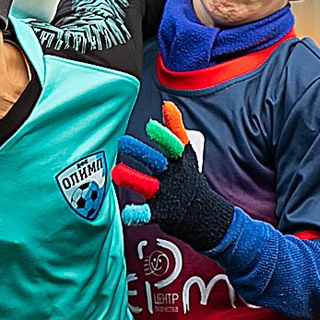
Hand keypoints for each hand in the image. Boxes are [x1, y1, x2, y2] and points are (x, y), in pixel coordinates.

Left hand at [111, 100, 234, 251]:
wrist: (203, 212)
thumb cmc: (187, 178)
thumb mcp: (186, 153)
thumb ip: (175, 129)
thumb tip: (167, 104)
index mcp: (179, 160)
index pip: (173, 144)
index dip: (163, 134)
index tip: (150, 125)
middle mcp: (172, 175)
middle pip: (156, 161)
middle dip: (140, 152)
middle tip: (122, 141)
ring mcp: (166, 194)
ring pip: (147, 185)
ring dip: (132, 178)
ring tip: (116, 172)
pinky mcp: (160, 212)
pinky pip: (147, 213)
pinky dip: (138, 214)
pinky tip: (127, 214)